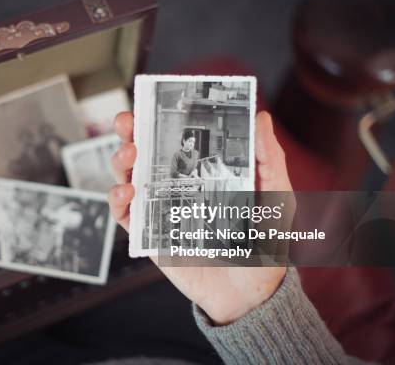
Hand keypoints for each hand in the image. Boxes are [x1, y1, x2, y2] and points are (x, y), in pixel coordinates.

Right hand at [109, 111, 291, 324]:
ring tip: (129, 154)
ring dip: (121, 162)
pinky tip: (126, 192)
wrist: (253, 293)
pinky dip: (119, 201)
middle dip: (130, 132)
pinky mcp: (152, 236)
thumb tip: (261, 117)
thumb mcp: (276, 195)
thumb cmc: (266, 243)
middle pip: (145, 153)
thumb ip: (269, 159)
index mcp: (204, 172)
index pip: (177, 138)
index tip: (153, 101)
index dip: (161, 119)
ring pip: (129, 178)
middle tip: (127, 122)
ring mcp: (163, 210)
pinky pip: (127, 216)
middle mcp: (179, 187)